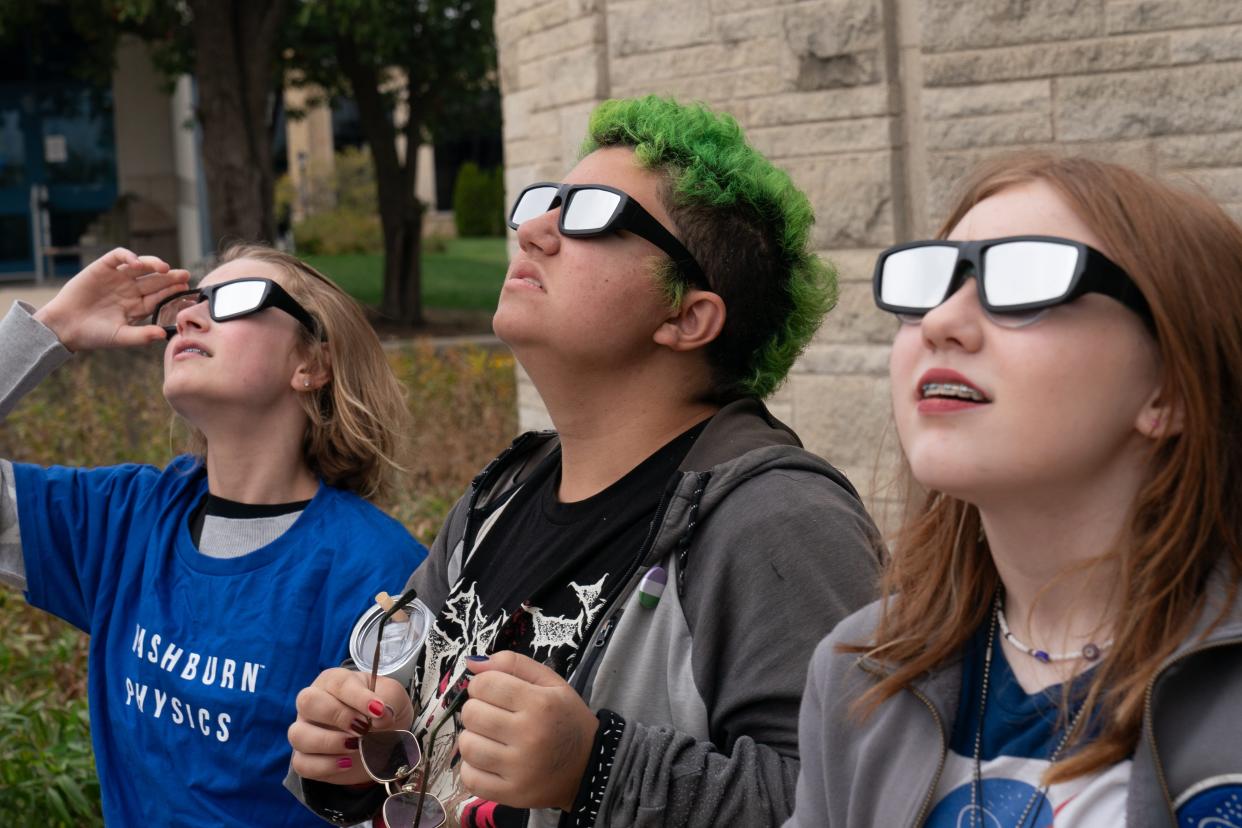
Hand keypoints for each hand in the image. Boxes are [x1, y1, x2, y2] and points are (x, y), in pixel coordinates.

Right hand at [33, 247, 189, 350]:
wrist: (64, 326)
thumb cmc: (93, 335)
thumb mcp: (120, 337)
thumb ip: (142, 335)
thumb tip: (164, 334)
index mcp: (137, 306)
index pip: (160, 296)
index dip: (172, 292)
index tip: (186, 290)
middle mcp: (130, 290)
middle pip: (155, 280)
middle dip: (170, 277)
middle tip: (185, 275)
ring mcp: (117, 278)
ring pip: (140, 266)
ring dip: (153, 264)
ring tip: (164, 268)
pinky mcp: (102, 268)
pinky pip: (118, 257)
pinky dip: (128, 256)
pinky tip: (136, 263)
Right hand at [288, 667, 413, 784]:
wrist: (385, 740)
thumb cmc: (384, 709)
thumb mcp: (393, 697)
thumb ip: (388, 699)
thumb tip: (380, 716)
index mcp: (335, 681)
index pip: (338, 683)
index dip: (358, 697)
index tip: (378, 711)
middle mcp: (314, 702)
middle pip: (307, 702)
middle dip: (337, 716)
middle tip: (362, 728)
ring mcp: (305, 730)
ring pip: (298, 734)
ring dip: (328, 742)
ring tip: (355, 747)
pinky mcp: (306, 757)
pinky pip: (301, 763)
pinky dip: (324, 766)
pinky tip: (347, 763)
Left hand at [459, 652, 598, 811]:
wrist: (588, 767)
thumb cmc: (566, 720)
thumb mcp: (552, 683)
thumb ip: (514, 664)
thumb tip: (472, 663)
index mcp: (540, 704)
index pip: (485, 685)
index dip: (483, 684)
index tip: (493, 691)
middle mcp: (529, 736)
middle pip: (472, 714)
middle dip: (477, 709)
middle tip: (492, 714)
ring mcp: (519, 769)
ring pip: (467, 746)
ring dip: (473, 738)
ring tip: (490, 737)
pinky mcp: (511, 794)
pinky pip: (470, 777)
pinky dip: (472, 767)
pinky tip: (489, 760)